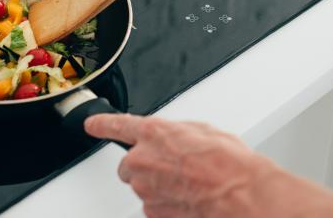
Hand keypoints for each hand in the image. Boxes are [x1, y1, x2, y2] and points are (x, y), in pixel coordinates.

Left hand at [85, 114, 332, 217]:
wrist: (240, 195)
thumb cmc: (229, 163)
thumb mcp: (203, 131)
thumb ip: (176, 133)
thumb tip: (173, 139)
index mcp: (154, 133)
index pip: (117, 125)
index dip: (102, 124)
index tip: (92, 124)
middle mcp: (142, 160)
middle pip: (128, 163)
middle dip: (145, 165)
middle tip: (173, 167)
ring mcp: (145, 188)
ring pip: (142, 186)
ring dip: (158, 185)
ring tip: (189, 183)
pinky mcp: (152, 211)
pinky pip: (153, 205)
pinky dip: (166, 203)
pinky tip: (188, 198)